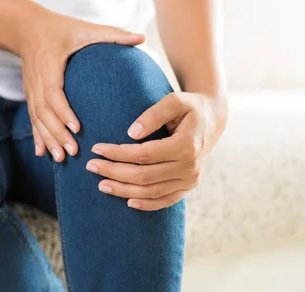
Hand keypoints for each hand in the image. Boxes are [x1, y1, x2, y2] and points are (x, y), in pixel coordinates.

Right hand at [18, 12, 144, 161]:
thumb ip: (113, 34)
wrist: (27, 28)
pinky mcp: (30, 94)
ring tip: (60, 159)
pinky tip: (41, 153)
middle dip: (57, 133)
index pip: (53, 93)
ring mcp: (31, 90)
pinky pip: (32, 119)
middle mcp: (37, 81)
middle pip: (43, 112)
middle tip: (73, 151)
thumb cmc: (60, 28)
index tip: (76, 127)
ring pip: (37, 119)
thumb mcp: (85, 29)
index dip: (63, 111)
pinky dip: (37, 136)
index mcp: (50, 66)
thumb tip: (142, 37)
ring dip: (48, 139)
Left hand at [86, 92, 227, 210]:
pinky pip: (166, 201)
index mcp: (186, 146)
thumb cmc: (190, 107)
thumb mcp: (175, 100)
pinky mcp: (189, 186)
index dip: (118, 153)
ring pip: (152, 192)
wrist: (213, 119)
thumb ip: (153, 114)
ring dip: (124, 191)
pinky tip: (128, 201)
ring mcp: (190, 180)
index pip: (144, 154)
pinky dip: (147, 204)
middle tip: (91, 166)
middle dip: (114, 172)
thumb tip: (131, 133)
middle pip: (144, 176)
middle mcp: (190, 167)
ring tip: (101, 184)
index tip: (96, 148)